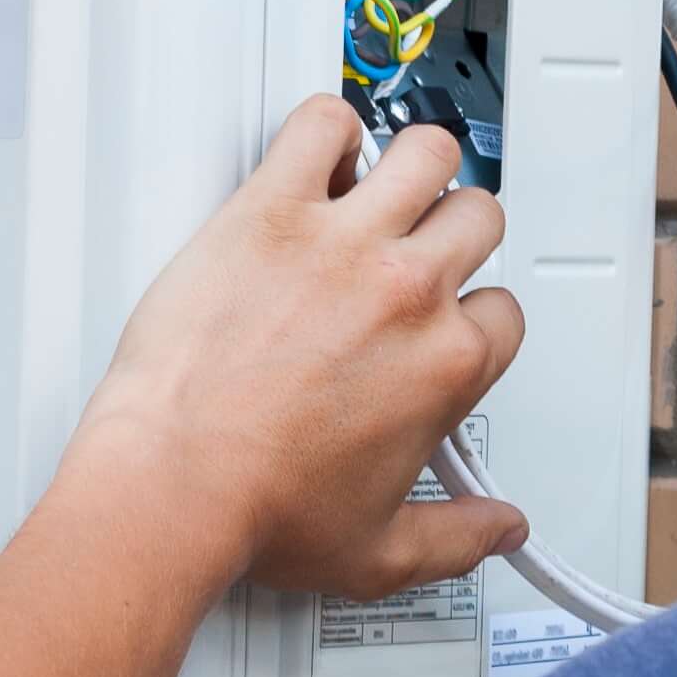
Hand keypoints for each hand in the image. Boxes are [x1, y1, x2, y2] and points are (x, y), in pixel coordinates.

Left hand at [67, 100, 527, 600]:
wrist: (175, 483)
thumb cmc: (259, 510)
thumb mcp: (381, 553)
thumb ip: (458, 538)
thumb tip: (499, 528)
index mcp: (446, 364)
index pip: (501, 311)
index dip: (472, 315)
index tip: (441, 324)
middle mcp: (407, 292)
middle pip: (476, 217)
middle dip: (455, 231)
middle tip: (419, 246)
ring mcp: (342, 243)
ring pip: (424, 152)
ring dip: (412, 165)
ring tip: (381, 186)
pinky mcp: (271, 211)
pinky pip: (321, 124)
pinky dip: (326, 128)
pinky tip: (316, 156)